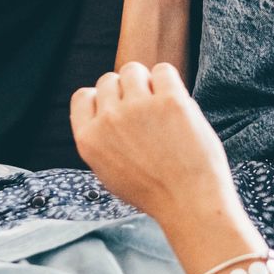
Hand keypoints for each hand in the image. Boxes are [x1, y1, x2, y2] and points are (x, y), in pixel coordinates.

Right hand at [71, 62, 240, 227]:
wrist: (190, 203)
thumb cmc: (154, 191)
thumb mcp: (109, 172)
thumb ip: (102, 140)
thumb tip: (105, 109)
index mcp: (89, 139)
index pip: (83, 97)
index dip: (102, 100)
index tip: (118, 110)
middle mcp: (108, 120)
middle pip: (109, 80)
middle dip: (126, 91)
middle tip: (146, 113)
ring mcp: (138, 107)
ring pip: (133, 70)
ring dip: (147, 83)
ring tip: (162, 107)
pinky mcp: (169, 100)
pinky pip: (163, 70)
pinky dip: (170, 82)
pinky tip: (177, 102)